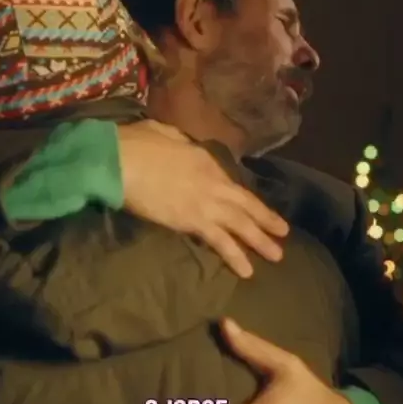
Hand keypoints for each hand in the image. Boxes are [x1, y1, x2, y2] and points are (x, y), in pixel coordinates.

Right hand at [118, 120, 287, 277]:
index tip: (254, 207)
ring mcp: (206, 202)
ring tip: (277, 255)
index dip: (244, 198)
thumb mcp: (163, 133)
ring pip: (241, 224)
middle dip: (266, 219)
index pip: (230, 182)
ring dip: (260, 240)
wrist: (119, 161)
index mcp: (204, 159)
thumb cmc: (133, 144)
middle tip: (283, 233)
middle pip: (246, 204)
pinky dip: (236, 256)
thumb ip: (177, 141)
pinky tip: (247, 270)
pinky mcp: (193, 221)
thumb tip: (178, 145)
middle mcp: (213, 181)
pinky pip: (221, 241)